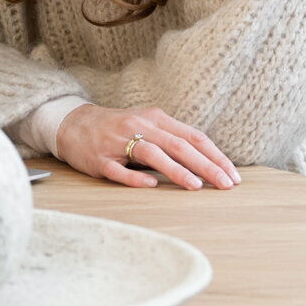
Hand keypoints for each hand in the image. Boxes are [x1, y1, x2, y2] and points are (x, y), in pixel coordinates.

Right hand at [56, 105, 239, 190]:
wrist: (72, 124)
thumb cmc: (118, 129)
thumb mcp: (148, 126)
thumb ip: (174, 140)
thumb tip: (208, 162)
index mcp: (156, 119)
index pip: (193, 137)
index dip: (215, 156)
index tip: (233, 175)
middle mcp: (140, 127)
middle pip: (179, 145)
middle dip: (206, 166)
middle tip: (226, 184)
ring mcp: (119, 143)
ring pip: (153, 155)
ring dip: (177, 170)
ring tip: (196, 186)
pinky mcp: (100, 159)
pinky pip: (119, 170)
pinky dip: (136, 177)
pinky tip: (151, 186)